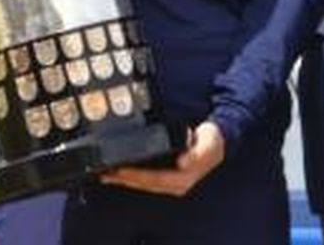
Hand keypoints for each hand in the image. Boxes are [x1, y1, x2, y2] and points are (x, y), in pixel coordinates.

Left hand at [100, 121, 224, 196]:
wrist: (218, 138)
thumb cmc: (211, 141)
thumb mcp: (208, 144)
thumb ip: (197, 153)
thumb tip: (184, 162)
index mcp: (182, 180)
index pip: (153, 180)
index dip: (135, 176)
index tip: (119, 170)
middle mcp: (174, 184)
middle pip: (144, 184)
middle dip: (123, 180)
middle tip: (105, 173)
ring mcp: (169, 181)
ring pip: (142, 183)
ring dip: (124, 179)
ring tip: (106, 173)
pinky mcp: (165, 174)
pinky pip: (145, 177)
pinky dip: (132, 173)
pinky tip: (121, 169)